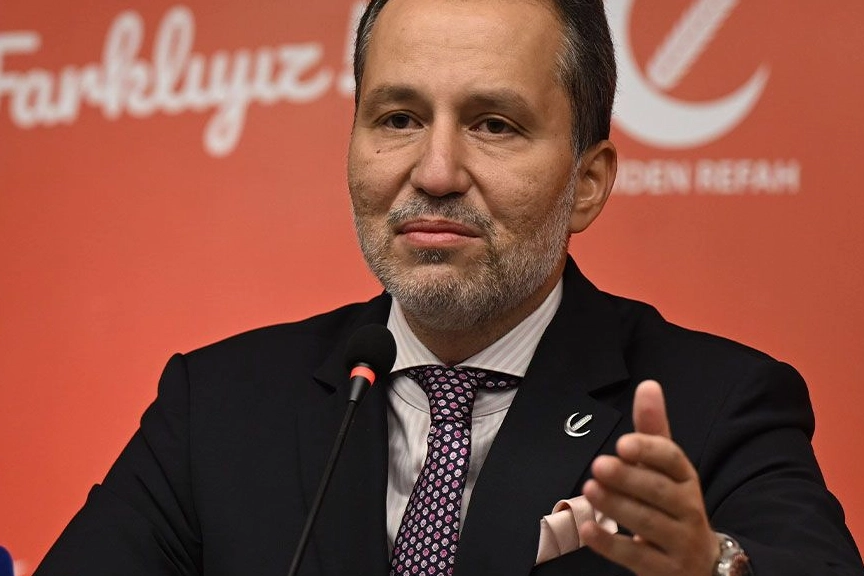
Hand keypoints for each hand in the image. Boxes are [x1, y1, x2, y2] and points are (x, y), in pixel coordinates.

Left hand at [579, 380, 718, 575]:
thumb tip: (648, 385)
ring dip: (617, 506)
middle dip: (629, 478)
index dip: (650, 450)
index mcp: (686, 479)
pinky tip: (587, 530)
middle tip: (599, 465)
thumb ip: (653, 430)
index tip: (624, 443)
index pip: (673, 460)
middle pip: (660, 492)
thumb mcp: (667, 469)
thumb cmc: (675, 506)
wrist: (703, 565)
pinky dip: (611, 544)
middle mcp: (688, 509)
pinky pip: (637, 557)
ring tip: (590, 489)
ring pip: (648, 523)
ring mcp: (678, 542)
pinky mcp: (664, 570)